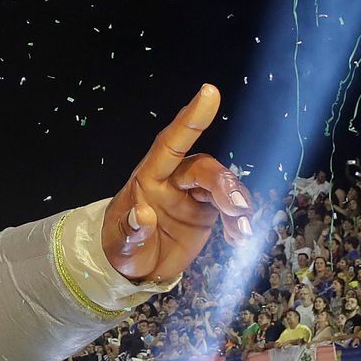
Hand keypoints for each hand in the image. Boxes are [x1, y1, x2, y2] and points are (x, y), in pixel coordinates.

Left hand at [103, 85, 253, 282]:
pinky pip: (230, 207)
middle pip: (204, 168)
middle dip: (224, 183)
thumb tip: (142, 215)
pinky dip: (239, 221)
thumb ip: (130, 233)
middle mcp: (172, 180)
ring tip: (242, 231)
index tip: (209, 92)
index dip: (190, 118)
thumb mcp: (118, 246)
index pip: (170, 142)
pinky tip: (239, 238)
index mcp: (147, 177)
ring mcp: (191, 194)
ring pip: (222, 185)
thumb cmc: (119, 249)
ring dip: (237, 203)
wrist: (134, 269)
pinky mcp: (206, 210)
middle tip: (238, 209)